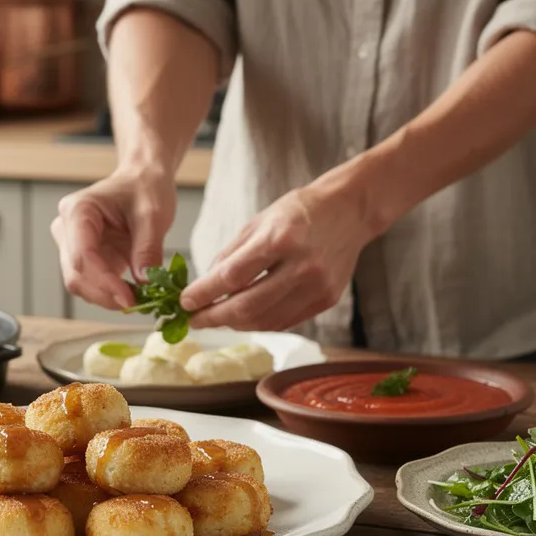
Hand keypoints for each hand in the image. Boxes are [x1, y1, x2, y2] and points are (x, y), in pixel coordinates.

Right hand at [51, 172, 176, 309]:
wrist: (142, 181)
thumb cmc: (145, 189)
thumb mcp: (153, 215)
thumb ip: (148, 248)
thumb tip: (144, 282)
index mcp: (78, 210)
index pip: (82, 255)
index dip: (104, 282)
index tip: (129, 299)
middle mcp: (66, 228)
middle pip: (76, 274)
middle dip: (106, 294)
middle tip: (138, 305)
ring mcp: (71, 244)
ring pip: (80, 284)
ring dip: (107, 297)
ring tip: (138, 299)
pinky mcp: (83, 257)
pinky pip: (91, 283)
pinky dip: (110, 293)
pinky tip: (132, 293)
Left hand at [179, 167, 378, 330]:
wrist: (350, 211)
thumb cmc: (300, 211)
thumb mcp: (259, 221)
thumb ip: (231, 255)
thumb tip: (204, 286)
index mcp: (280, 239)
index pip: (232, 277)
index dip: (204, 294)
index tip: (184, 303)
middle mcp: (302, 266)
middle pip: (247, 306)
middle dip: (214, 318)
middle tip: (194, 320)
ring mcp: (317, 287)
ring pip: (264, 321)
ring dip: (234, 324)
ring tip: (217, 319)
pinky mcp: (326, 300)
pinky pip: (283, 321)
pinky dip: (258, 323)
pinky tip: (243, 318)